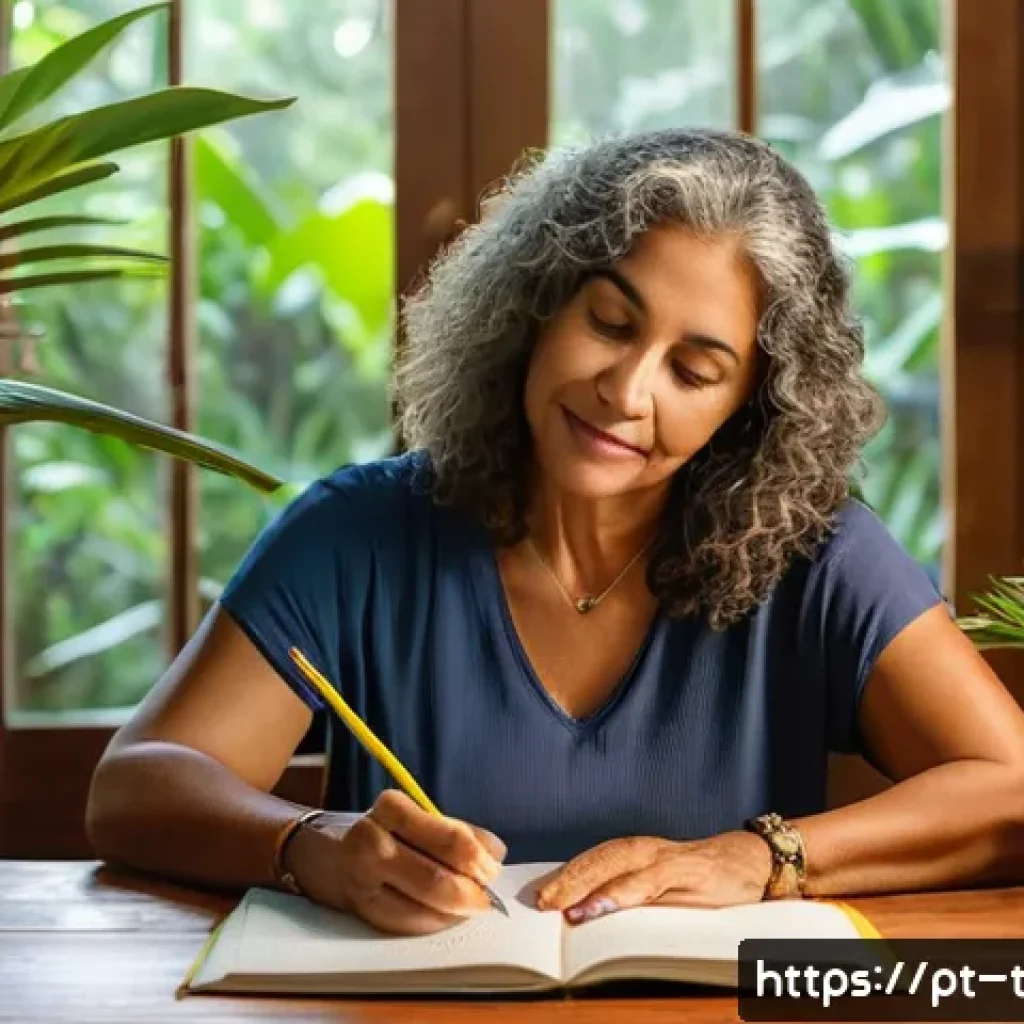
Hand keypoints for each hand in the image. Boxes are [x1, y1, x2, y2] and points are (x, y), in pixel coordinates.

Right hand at [284, 789, 506, 935]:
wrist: (326, 854)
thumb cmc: (386, 832)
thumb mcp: (419, 817)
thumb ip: (461, 831)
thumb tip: (496, 853)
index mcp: (392, 808)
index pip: (450, 839)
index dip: (479, 860)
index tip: (492, 867)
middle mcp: (372, 841)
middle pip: (438, 879)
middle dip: (473, 893)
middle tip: (487, 896)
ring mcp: (363, 880)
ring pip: (426, 908)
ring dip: (457, 912)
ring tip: (469, 905)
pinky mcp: (361, 910)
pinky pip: (409, 925)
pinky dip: (436, 922)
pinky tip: (445, 915)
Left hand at [535, 831, 772, 922]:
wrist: (750, 862)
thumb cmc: (702, 882)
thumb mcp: (664, 891)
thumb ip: (633, 899)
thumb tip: (590, 919)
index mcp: (636, 855)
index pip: (592, 861)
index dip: (564, 875)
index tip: (536, 894)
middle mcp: (645, 850)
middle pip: (597, 859)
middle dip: (566, 879)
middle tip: (540, 902)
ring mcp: (665, 858)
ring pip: (617, 865)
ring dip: (586, 884)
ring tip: (562, 905)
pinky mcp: (686, 869)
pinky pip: (649, 880)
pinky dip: (623, 891)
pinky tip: (603, 904)